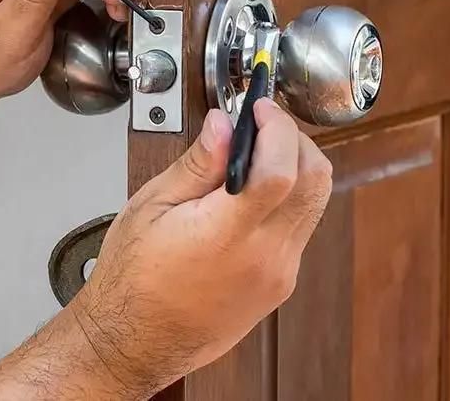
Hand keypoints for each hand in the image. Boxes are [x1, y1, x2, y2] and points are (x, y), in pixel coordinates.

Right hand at [68, 100, 332, 395]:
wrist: (136, 343)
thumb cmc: (132, 281)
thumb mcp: (151, 207)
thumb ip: (196, 164)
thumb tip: (224, 124)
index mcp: (226, 236)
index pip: (281, 171)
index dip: (278, 128)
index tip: (261, 107)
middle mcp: (264, 257)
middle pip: (315, 181)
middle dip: (296, 139)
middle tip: (264, 122)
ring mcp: (279, 274)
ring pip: (316, 203)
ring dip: (298, 166)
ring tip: (258, 152)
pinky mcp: (281, 285)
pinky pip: (302, 228)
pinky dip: (290, 197)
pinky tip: (254, 191)